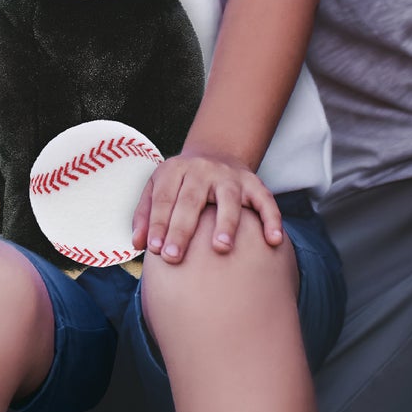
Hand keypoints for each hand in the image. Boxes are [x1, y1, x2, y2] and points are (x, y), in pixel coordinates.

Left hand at [131, 150, 284, 263]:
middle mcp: (202, 170)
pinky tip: (273, 240)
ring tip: (221, 248)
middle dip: (182, 229)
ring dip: (226, 222)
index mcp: (175, 170)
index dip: (158, 224)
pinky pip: (265, 200)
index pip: (164, 198)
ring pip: (229, 198)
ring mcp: (230, 176)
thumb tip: (138, 244)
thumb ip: (145, 215)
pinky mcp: (253, 183)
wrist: (214, 154)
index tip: (154, 251)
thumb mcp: (158, 188)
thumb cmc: (181, 184)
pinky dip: (271, 219)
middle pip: (191, 199)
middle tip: (174, 257)